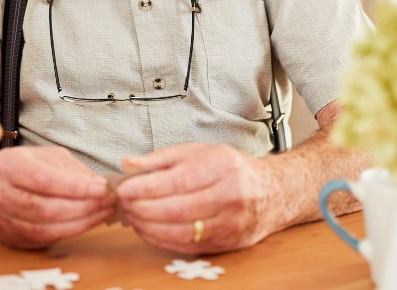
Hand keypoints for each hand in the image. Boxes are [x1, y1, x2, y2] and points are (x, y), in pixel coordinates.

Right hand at [0, 146, 114, 248]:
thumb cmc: (23, 167)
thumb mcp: (46, 156)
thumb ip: (71, 170)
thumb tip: (100, 185)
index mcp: (8, 166)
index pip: (44, 180)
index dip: (76, 187)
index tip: (102, 189)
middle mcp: (0, 194)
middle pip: (46, 208)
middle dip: (83, 207)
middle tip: (108, 203)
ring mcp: (2, 218)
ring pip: (46, 228)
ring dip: (81, 223)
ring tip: (103, 213)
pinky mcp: (9, 236)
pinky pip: (43, 239)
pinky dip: (69, 232)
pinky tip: (86, 223)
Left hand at [117, 143, 273, 253]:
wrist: (272, 192)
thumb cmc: (231, 169)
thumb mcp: (198, 151)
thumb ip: (161, 158)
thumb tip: (129, 164)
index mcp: (222, 166)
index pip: (178, 180)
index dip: (146, 187)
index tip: (124, 189)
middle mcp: (230, 195)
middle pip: (178, 208)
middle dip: (143, 208)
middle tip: (124, 204)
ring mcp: (231, 222)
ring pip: (182, 231)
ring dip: (149, 227)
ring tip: (132, 216)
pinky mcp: (227, 242)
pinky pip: (188, 246)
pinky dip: (162, 240)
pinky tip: (148, 230)